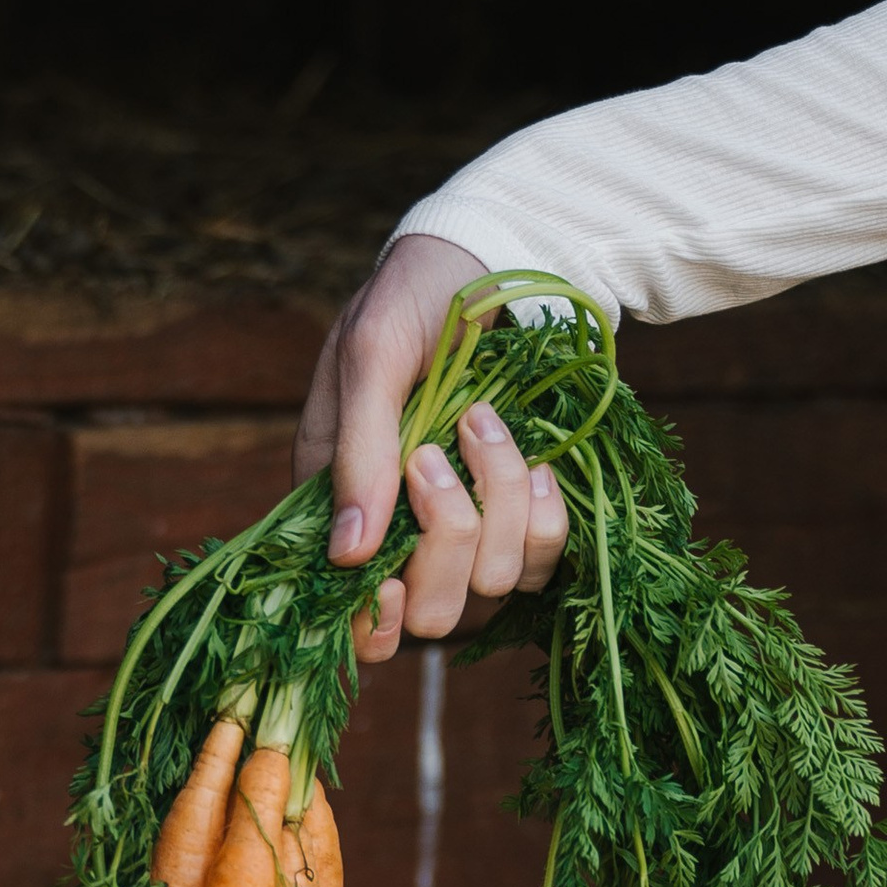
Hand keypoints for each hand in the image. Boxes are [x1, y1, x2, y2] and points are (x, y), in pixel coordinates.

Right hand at [295, 231, 569, 665]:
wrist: (488, 261)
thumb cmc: (413, 301)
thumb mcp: (372, 355)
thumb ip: (358, 451)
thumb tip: (346, 557)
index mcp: (342, 508)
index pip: (353, 620)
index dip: (374, 626)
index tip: (388, 580)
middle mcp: (402, 534)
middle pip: (433, 614)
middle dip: (447, 542)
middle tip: (434, 454)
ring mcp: (468, 529)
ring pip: (494, 583)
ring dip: (498, 501)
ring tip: (484, 420)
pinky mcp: (520, 518)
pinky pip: (543, 560)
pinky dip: (544, 515)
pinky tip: (536, 460)